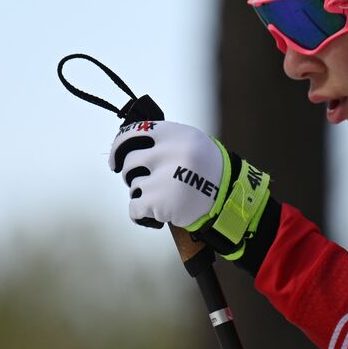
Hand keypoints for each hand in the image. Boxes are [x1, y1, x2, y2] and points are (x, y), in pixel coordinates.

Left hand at [109, 119, 272, 259]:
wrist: (231, 200)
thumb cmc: (208, 172)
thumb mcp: (192, 145)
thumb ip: (164, 141)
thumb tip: (126, 142)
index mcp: (176, 135)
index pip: (131, 133)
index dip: (118, 146)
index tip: (115, 160)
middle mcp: (168, 153)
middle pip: (129, 162)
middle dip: (133, 173)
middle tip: (145, 181)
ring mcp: (163, 178)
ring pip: (133, 186)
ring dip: (145, 194)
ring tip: (167, 198)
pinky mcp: (159, 202)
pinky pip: (134, 207)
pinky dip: (143, 214)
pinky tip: (158, 215)